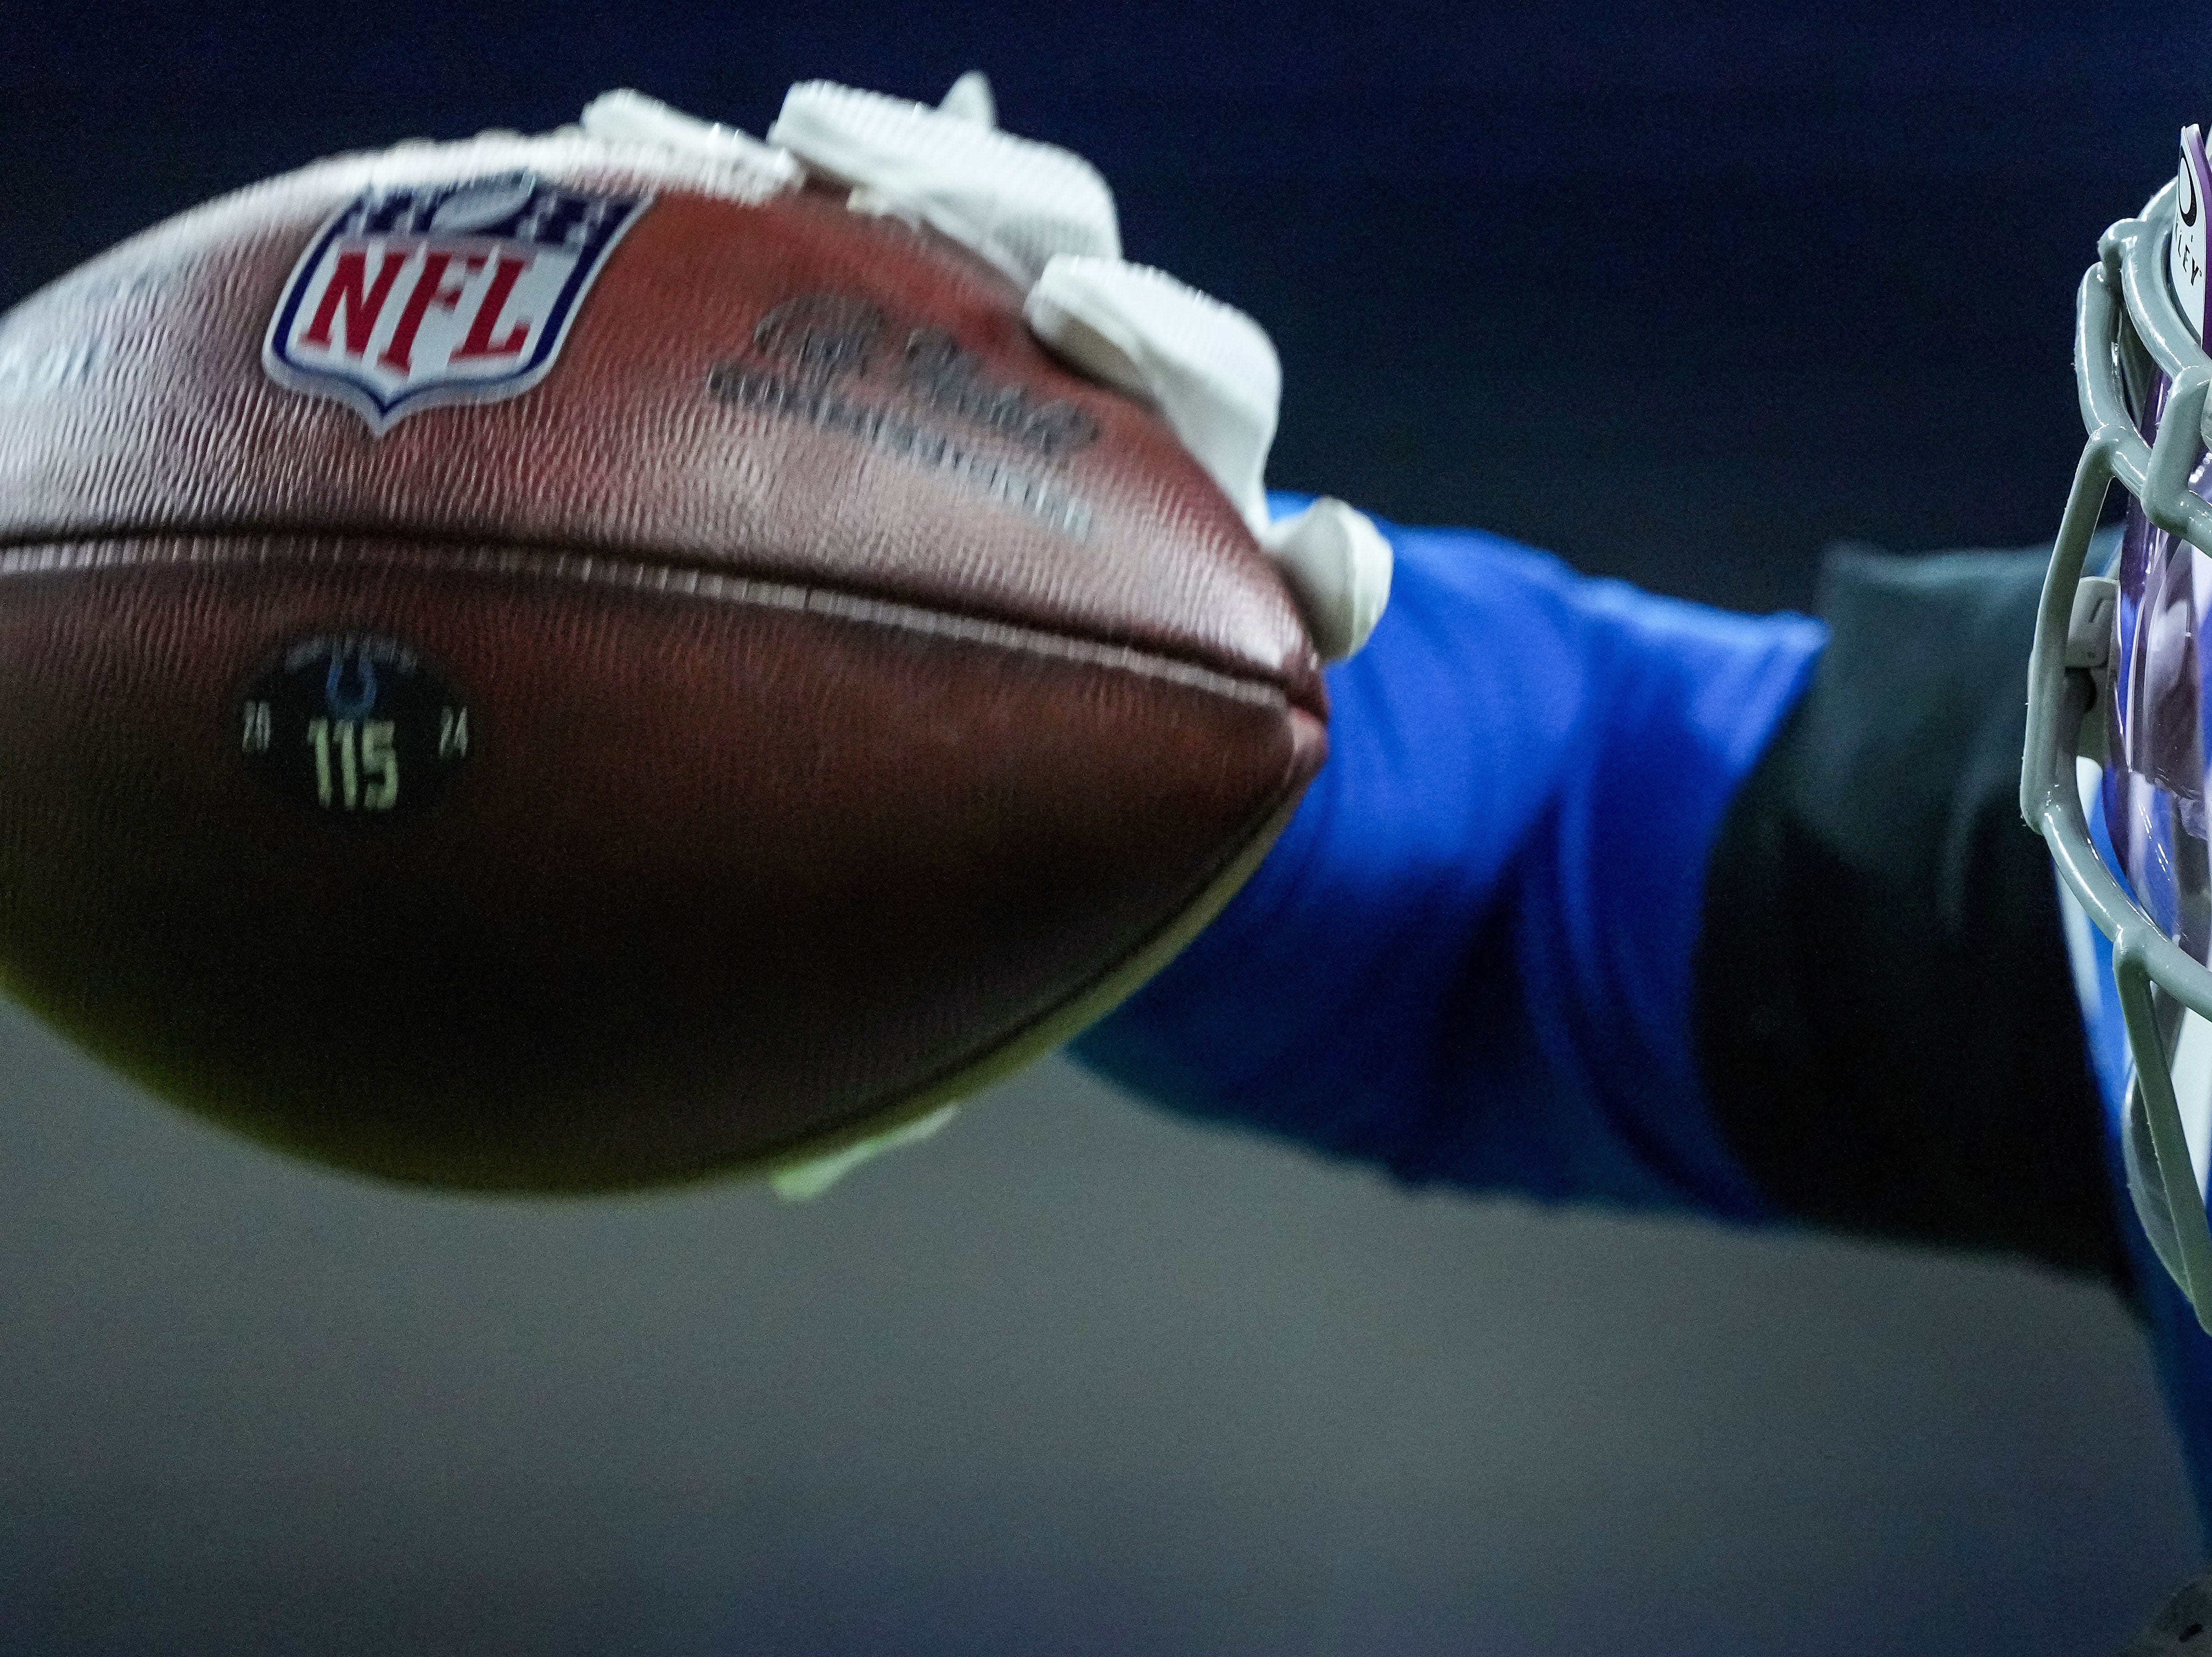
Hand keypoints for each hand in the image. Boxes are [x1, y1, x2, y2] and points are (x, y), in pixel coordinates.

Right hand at [579, 75, 1392, 663]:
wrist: (1075, 700)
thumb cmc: (1157, 692)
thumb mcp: (1235, 672)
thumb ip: (1301, 605)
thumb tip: (1342, 550)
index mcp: (1190, 444)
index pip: (1208, 360)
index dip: (1152, 327)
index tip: (1074, 316)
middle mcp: (1081, 360)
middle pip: (1049, 229)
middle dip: (957, 185)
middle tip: (844, 154)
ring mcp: (953, 333)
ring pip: (903, 213)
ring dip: (804, 161)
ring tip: (683, 131)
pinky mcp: (840, 324)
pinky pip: (767, 236)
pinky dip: (692, 186)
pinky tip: (599, 141)